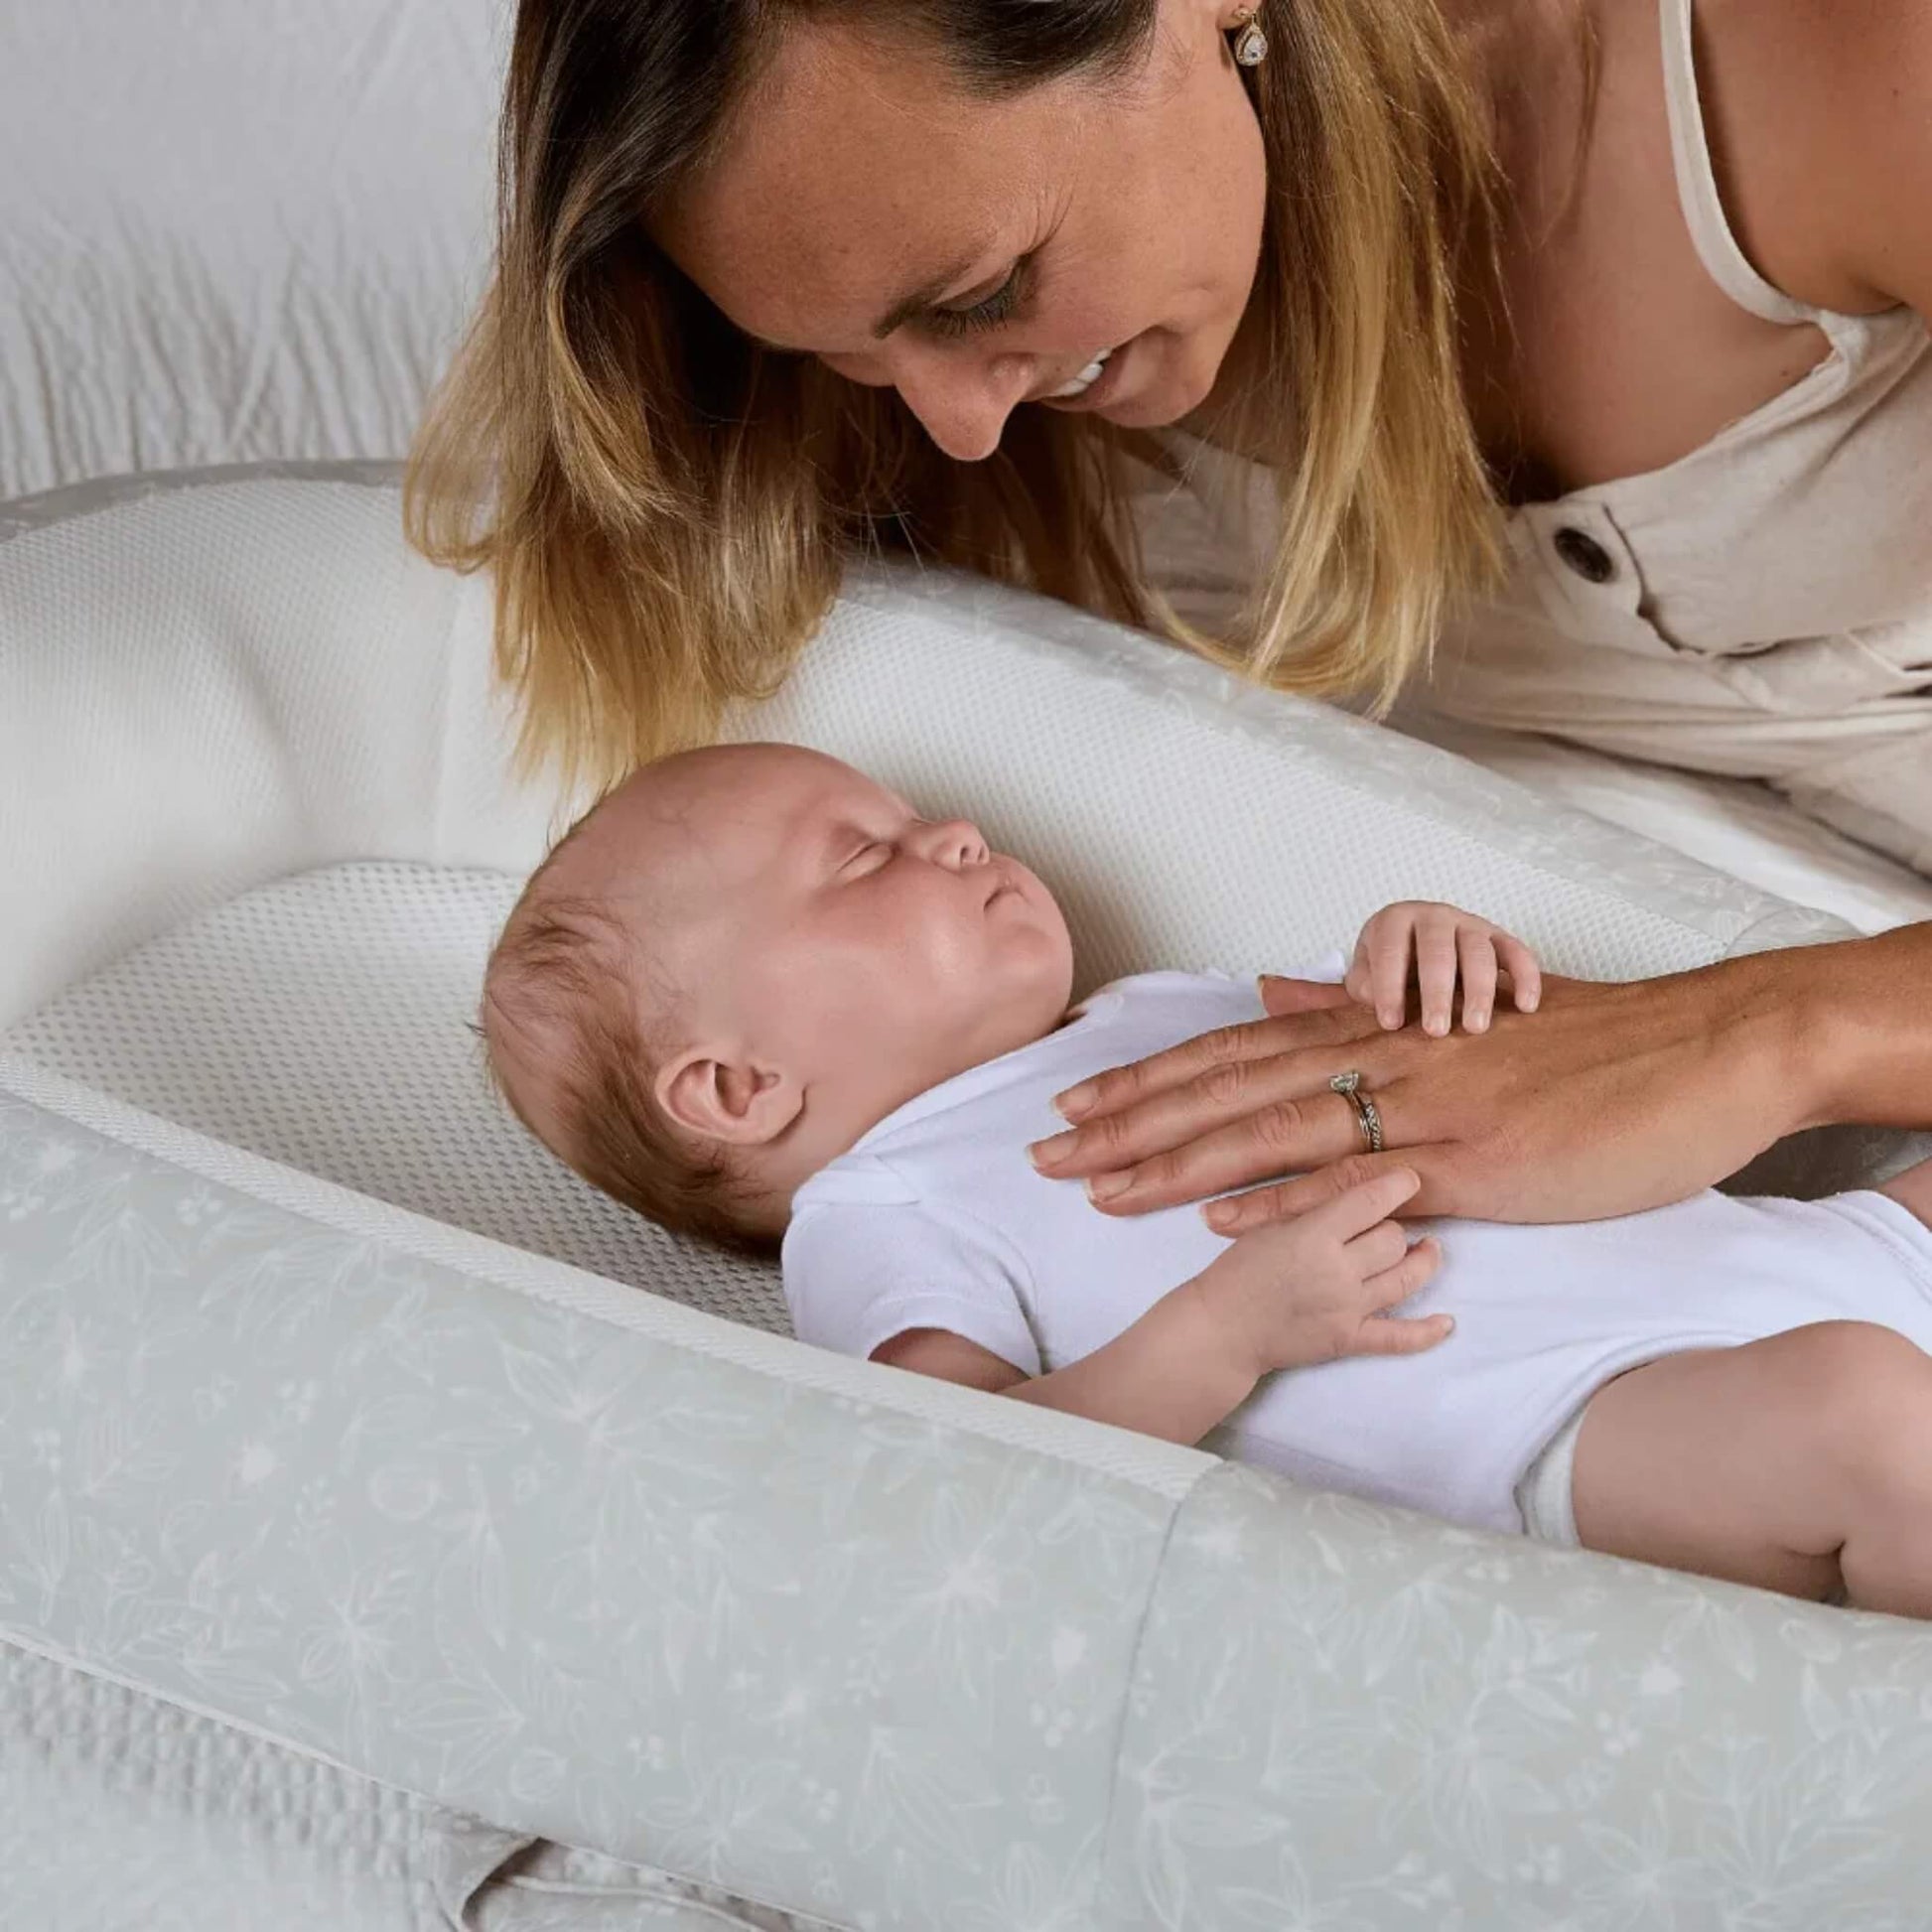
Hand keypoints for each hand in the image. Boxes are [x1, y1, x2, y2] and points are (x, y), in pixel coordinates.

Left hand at [1029, 952, 1820, 1224]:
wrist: (1702, 1049)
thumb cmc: (1587, 1044)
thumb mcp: (1463, 1015)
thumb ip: (1362, 1010)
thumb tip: (1278, 993)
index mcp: (1377, 1028)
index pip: (1236, 1052)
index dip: (1150, 1080)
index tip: (1078, 1106)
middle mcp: (1382, 1057)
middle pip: (1226, 1088)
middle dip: (1128, 1123)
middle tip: (1046, 1152)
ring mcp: (1422, 1108)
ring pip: (1269, 1130)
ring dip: (1173, 1161)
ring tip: (1096, 1186)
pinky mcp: (1471, 1161)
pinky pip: (1359, 1179)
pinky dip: (1283, 1196)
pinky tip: (1218, 1215)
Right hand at [1188, 1168, 1448, 1377]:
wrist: (1221, 1330)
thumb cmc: (1237, 1272)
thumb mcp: (1268, 1225)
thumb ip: (1310, 1207)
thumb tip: (1353, 1191)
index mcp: (1313, 1234)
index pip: (1369, 1201)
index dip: (1396, 1185)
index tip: (1411, 1179)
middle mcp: (1337, 1270)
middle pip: (1393, 1240)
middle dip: (1394, 1230)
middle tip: (1388, 1228)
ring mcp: (1347, 1308)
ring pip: (1405, 1278)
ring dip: (1422, 1263)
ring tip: (1428, 1251)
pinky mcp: (1349, 1340)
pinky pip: (1399, 1338)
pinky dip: (1427, 1332)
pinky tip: (1447, 1322)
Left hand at [1349, 901, 1541, 1035]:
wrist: (1417, 940)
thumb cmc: (1390, 962)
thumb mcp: (1366, 969)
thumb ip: (1363, 983)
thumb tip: (1374, 998)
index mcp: (1395, 919)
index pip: (1390, 951)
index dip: (1389, 988)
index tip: (1391, 1024)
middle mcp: (1434, 916)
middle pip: (1438, 951)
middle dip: (1437, 993)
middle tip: (1436, 1031)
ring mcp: (1469, 924)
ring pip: (1479, 952)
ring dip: (1479, 991)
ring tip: (1475, 1028)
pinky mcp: (1498, 936)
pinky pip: (1517, 952)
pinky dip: (1526, 977)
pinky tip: (1526, 1006)